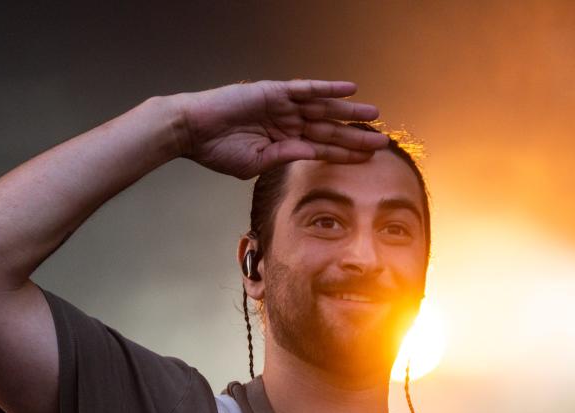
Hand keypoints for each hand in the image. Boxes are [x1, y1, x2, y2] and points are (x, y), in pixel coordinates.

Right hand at [171, 79, 389, 178]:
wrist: (192, 131)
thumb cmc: (217, 150)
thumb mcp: (257, 162)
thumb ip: (286, 157)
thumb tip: (313, 155)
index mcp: (284, 142)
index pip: (322, 149)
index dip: (345, 154)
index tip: (368, 159)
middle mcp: (287, 122)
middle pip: (329, 129)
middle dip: (355, 135)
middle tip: (382, 140)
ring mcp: (282, 106)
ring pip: (323, 108)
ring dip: (349, 111)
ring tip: (374, 115)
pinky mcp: (274, 91)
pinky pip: (306, 88)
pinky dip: (327, 88)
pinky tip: (349, 89)